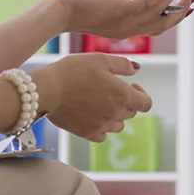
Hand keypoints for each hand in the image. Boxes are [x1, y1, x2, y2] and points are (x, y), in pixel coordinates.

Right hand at [33, 54, 152, 142]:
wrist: (47, 90)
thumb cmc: (73, 71)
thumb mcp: (100, 59)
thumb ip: (122, 64)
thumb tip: (136, 69)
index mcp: (123, 95)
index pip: (146, 104)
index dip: (142, 94)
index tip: (131, 86)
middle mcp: (116, 113)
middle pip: (131, 113)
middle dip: (126, 102)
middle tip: (109, 90)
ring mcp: (102, 125)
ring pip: (118, 125)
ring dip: (114, 116)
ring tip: (99, 103)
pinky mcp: (87, 133)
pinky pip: (102, 135)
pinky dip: (100, 127)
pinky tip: (91, 116)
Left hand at [60, 0, 193, 39]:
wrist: (57, 10)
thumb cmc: (75, 3)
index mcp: (125, 28)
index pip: (154, 24)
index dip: (172, 16)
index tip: (187, 6)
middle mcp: (129, 29)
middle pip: (163, 23)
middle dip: (181, 10)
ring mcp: (127, 22)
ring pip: (160, 12)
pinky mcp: (122, 11)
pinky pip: (149, 2)